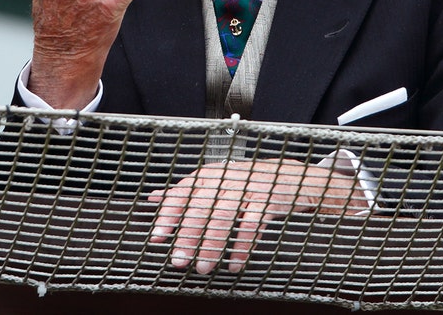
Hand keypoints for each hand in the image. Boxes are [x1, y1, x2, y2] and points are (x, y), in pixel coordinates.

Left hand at [148, 159, 366, 273]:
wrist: (289, 175)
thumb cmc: (246, 180)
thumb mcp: (215, 180)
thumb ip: (186, 191)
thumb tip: (153, 198)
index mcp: (209, 176)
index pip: (183, 193)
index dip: (168, 215)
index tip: (157, 236)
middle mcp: (226, 180)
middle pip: (202, 208)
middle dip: (188, 236)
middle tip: (178, 260)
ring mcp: (248, 189)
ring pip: (224, 217)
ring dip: (212, 245)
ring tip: (203, 267)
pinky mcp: (267, 201)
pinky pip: (253, 225)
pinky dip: (242, 247)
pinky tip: (234, 263)